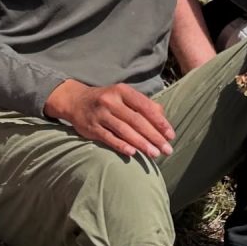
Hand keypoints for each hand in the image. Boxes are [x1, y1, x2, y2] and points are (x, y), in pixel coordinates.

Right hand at [45, 77, 174, 157]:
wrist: (75, 101)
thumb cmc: (107, 100)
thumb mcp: (123, 96)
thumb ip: (143, 104)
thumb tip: (162, 117)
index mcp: (122, 91)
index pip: (145, 106)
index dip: (159, 122)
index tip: (171, 135)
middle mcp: (110, 101)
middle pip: (136, 120)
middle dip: (154, 136)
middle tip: (167, 150)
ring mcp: (100, 114)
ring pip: (124, 130)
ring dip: (141, 143)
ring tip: (154, 154)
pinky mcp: (91, 127)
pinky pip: (108, 137)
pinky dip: (121, 145)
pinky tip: (132, 153)